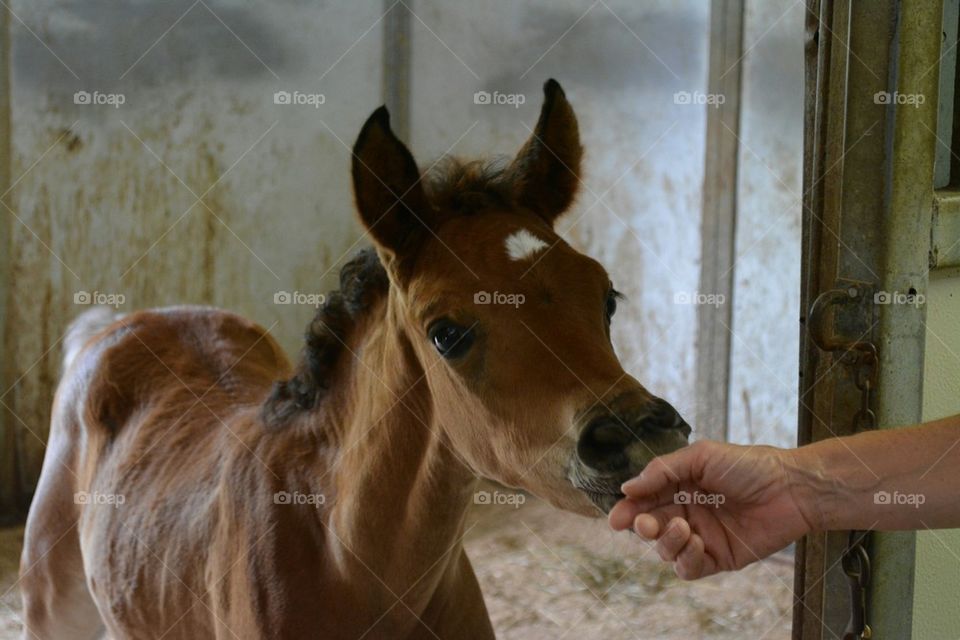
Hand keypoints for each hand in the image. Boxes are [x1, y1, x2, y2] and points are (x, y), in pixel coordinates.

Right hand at [608, 440, 817, 579]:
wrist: (791, 488)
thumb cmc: (748, 465)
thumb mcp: (701, 456)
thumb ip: (663, 471)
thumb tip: (627, 488)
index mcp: (679, 487)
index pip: (644, 501)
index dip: (628, 510)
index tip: (616, 519)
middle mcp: (686, 512)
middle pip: (650, 528)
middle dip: (643, 528)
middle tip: (646, 524)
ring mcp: (701, 537)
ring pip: (666, 550)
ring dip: (666, 542)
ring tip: (684, 527)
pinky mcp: (719, 558)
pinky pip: (689, 568)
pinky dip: (686, 559)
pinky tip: (697, 543)